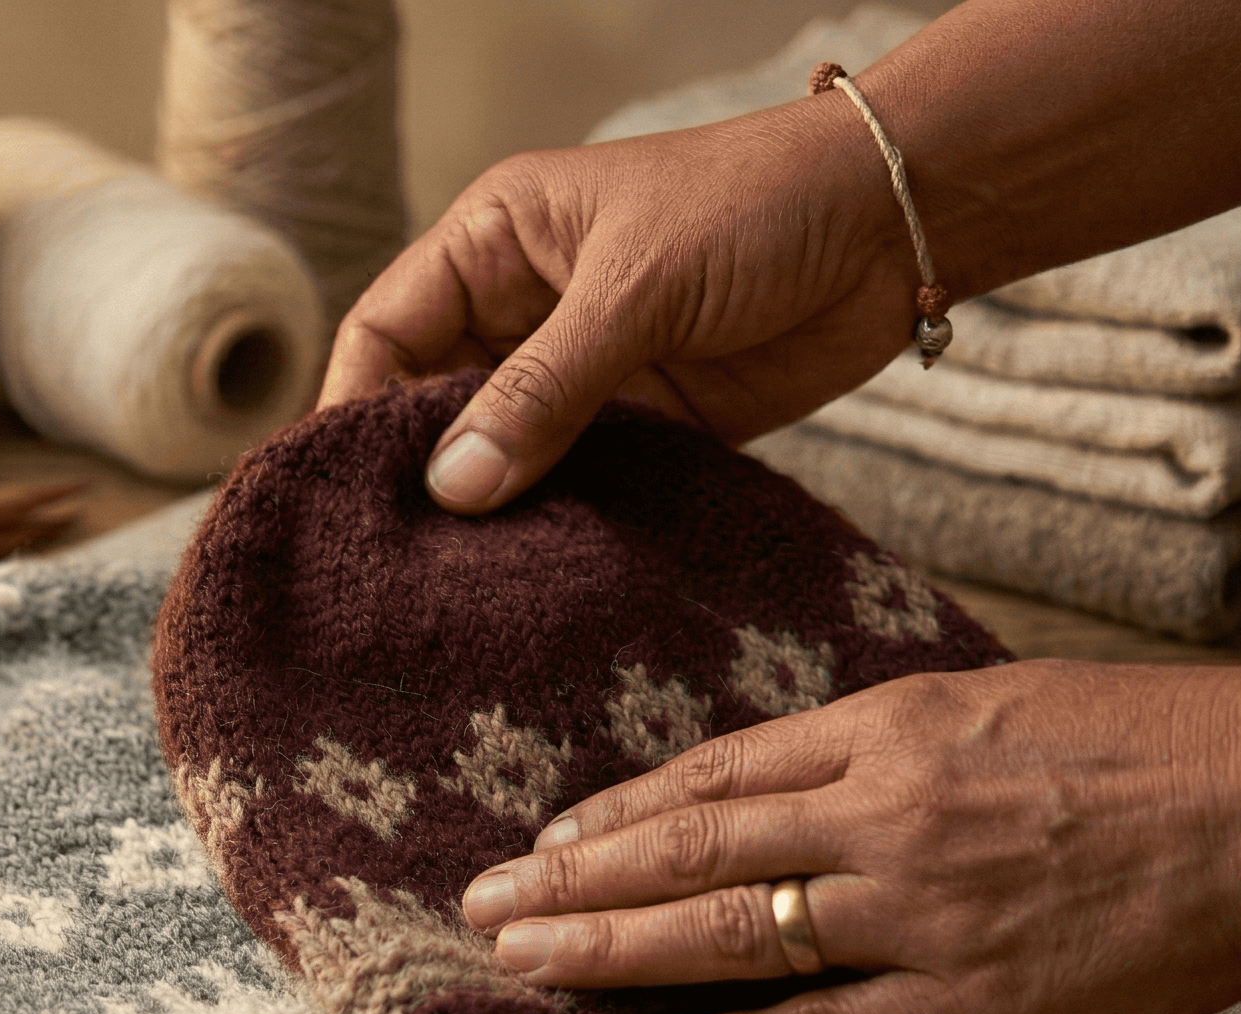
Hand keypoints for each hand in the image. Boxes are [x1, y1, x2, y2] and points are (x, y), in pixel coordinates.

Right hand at [320, 97, 925, 513]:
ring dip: (489, 508)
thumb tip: (453, 487)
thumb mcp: (633, 288)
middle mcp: (523, 309)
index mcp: (494, 243)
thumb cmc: (756, 205)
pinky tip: (536, 571)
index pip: (387, 330)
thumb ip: (542, 391)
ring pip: (502, 453)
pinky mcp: (646, 423)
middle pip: (431, 402)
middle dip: (417, 472)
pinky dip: (557, 523)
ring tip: (456, 580)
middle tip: (393, 556)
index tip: (339, 491)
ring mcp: (583, 370)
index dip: (354, 407)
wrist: (901, 223)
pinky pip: (577, 483)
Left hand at [453, 656, 1240, 1013]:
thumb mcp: (992, 699)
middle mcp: (882, 814)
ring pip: (728, 934)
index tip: (543, 838)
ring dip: (612, 953)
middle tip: (479, 907)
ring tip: (526, 967)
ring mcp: (919, 909)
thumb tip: (787, 769)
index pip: (713, 776)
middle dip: (570, 882)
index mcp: (889, 728)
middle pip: (687, 851)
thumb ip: (882, 737)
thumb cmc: (1152, 741)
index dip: (616, 812)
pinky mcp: (969, 998)